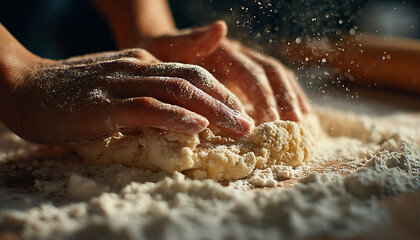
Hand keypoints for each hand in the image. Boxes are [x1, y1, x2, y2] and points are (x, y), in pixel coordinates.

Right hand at [1, 49, 252, 143]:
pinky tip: (197, 126)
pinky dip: (175, 116)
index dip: (221, 92)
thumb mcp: (117, 86)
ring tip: (238, 127)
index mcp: (142, 63)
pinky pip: (146, 108)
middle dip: (226, 102)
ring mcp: (120, 83)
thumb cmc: (73, 93)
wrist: (24, 87)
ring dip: (212, 109)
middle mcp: (137, 67)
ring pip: (176, 90)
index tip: (241, 113)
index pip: (192, 73)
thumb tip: (179, 115)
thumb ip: (147, 95)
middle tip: (251, 124)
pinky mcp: (103, 105)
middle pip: (193, 79)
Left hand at [138, 21, 310, 124]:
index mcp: (223, 49)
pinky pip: (273, 82)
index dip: (262, 95)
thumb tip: (221, 27)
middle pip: (270, 72)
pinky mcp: (246, 74)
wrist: (158, 48)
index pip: (250, 72)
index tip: (270, 120)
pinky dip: (288, 96)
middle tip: (293, 125)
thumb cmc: (159, 53)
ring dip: (291, 97)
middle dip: (283, 98)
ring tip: (302, 122)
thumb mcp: (167, 46)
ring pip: (277, 75)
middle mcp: (240, 53)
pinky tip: (297, 114)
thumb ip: (192, 40)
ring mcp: (245, 62)